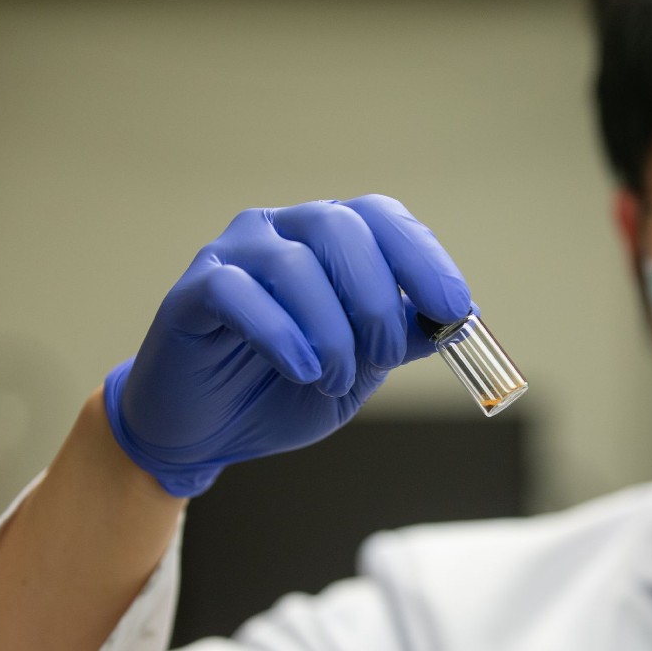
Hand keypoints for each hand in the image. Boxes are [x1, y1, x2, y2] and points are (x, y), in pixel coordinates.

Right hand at [103, 195, 471, 496]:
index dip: (423, 258)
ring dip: (331, 330)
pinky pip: (238, 293)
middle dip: (377, 297)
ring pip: (294, 263)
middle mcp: (280, 232)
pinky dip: (281, 334)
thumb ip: (401, 338)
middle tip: (384, 355)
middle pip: (339, 225)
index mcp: (327, 240)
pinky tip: (301, 370)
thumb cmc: (284, 390)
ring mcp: (232, 256)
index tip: (454, 309)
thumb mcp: (360, 369)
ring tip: (334, 379)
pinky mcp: (191, 293)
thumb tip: (460, 317)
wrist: (208, 434)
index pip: (381, 217)